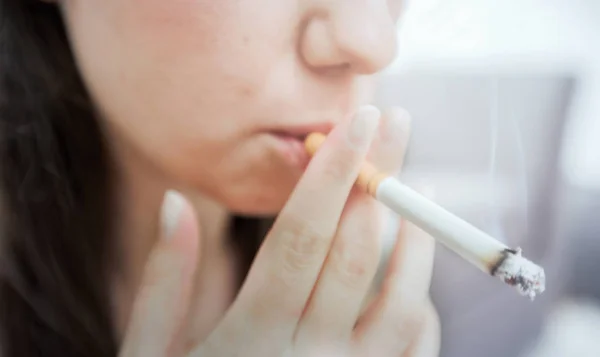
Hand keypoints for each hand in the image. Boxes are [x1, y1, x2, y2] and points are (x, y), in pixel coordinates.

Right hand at [118, 106, 439, 356]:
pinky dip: (419, 304)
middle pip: (358, 252)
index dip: (333, 172)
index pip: (303, 234)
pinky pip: (414, 349)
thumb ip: (164, 280)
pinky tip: (410, 276)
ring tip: (418, 192)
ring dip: (415, 240)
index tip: (360, 119)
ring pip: (403, 301)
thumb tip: (176, 201)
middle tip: (396, 127)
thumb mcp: (149, 356)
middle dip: (380, 181)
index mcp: (249, 337)